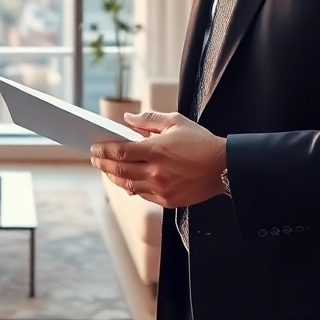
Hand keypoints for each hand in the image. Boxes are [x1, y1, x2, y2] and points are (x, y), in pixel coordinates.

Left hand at [89, 111, 226, 208]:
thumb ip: (148, 120)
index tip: (94, 147)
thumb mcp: (176, 122)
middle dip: (102, 163)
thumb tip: (127, 118)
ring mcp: (161, 188)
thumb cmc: (201, 142)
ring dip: (113, 176)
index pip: (119, 151)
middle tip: (94, 158)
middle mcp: (156, 172)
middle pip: (119, 169)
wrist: (225, 167)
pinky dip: (131, 187)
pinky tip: (126, 181)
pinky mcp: (167, 200)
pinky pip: (142, 195)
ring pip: (127, 185)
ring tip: (106, 169)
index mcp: (156, 150)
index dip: (103, 150)